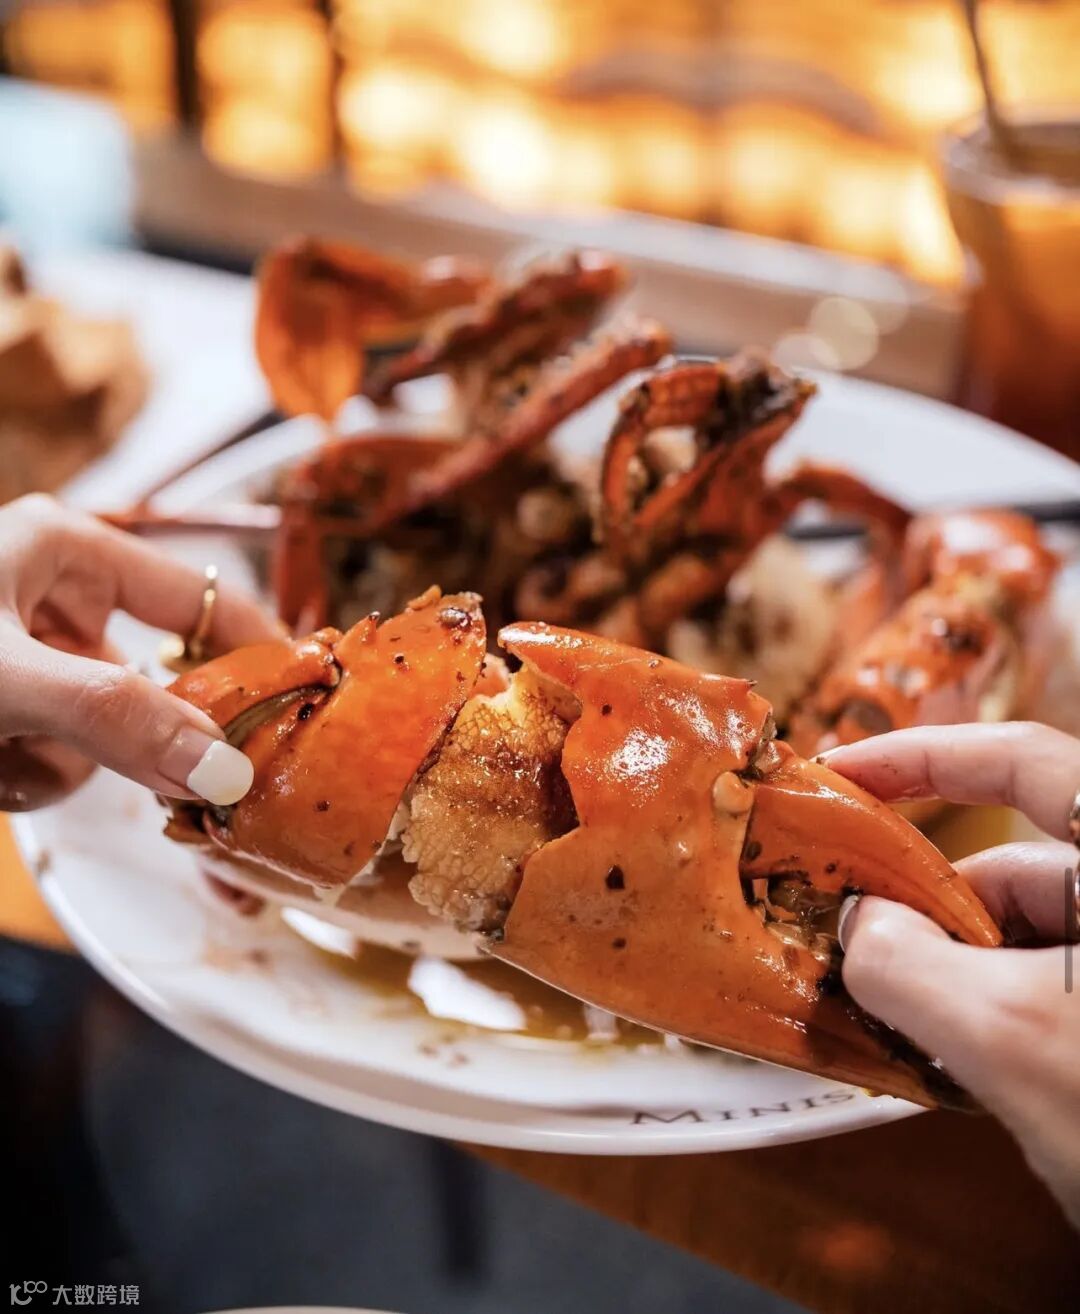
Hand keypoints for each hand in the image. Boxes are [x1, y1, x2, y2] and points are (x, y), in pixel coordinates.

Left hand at [0, 494, 281, 809]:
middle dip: (136, 739)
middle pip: (155, 685)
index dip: (257, 652)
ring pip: (106, 737)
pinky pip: (59, 762)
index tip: (310, 705)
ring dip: (61, 765)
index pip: (201, 599)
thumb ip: (114, 717)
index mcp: (68, 550)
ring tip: (1, 757)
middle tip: (176, 788)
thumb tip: (225, 769)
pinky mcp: (13, 712)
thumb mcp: (6, 679)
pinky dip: (27, 779)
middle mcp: (57, 600)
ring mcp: (34, 660)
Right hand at [824, 722, 1079, 1228]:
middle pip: (1013, 869)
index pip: (1020, 760)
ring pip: (1027, 942)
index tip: (840, 774)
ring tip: (911, 1031)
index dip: (921, 757)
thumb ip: (907, 966)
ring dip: (957, 978)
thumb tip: (858, 927)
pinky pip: (1048, 994)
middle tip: (857, 950)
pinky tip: (966, 1067)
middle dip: (928, 908)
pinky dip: (996, 1018)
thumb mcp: (1009, 1038)